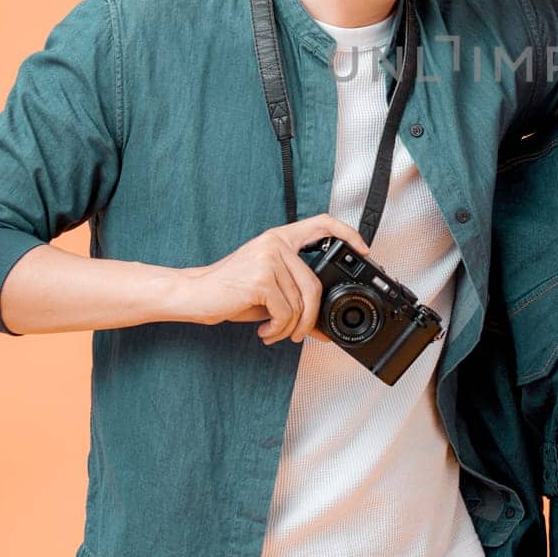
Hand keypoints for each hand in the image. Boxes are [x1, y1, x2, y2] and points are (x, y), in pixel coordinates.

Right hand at [178, 214, 370, 345]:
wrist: (193, 295)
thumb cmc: (230, 292)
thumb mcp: (269, 289)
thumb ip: (295, 296)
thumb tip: (323, 327)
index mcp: (279, 238)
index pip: (321, 223)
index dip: (347, 234)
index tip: (364, 250)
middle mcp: (275, 243)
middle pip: (315, 284)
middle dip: (311, 318)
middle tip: (300, 334)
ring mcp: (268, 258)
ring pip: (300, 303)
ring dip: (290, 328)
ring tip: (274, 333)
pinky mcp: (260, 279)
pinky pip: (285, 312)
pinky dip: (278, 329)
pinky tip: (264, 331)